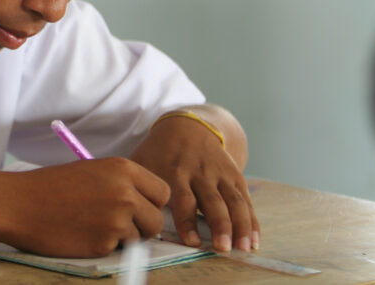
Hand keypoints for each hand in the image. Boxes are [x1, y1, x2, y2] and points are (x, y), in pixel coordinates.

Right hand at [0, 158, 169, 256]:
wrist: (19, 204)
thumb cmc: (51, 186)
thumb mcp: (92, 171)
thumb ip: (121, 184)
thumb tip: (145, 204)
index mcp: (123, 169)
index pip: (162, 192)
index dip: (152, 202)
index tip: (139, 207)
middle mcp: (125, 193)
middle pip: (156, 219)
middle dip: (143, 225)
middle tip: (120, 223)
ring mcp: (116, 220)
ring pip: (139, 237)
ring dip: (123, 237)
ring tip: (94, 225)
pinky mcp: (104, 244)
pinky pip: (118, 250)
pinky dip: (104, 245)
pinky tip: (82, 233)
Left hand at [130, 109, 259, 252]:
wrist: (188, 126)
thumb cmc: (158, 151)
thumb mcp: (142, 159)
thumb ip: (135, 183)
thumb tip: (121, 209)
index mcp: (175, 171)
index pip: (182, 198)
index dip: (187, 221)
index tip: (191, 242)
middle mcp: (200, 172)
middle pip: (212, 201)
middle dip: (219, 225)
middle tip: (222, 248)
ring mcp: (219, 173)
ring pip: (233, 200)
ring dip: (240, 225)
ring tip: (243, 248)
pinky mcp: (234, 174)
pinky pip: (245, 199)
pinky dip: (251, 220)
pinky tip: (253, 240)